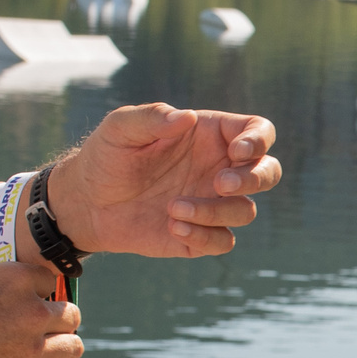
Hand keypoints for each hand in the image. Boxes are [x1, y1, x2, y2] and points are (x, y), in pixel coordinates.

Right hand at [0, 261, 82, 357]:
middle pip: (71, 316)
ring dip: (60, 354)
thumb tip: (13, 302)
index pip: (50, 282)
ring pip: (74, 349)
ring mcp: (32, 350)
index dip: (39, 297)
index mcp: (15, 279)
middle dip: (56, 326)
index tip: (25, 309)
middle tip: (36, 337)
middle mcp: (32, 311)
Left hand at [46, 105, 281, 257]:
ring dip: (216, 211)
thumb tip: (187, 118)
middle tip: (219, 183)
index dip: (259, 140)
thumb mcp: (121, 128)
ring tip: (173, 207)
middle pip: (269, 172)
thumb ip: (152, 117)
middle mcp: (219, 168)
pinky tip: (172, 228)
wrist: (87, 203)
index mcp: (210, 136)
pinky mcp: (201, 235)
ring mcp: (212, 204)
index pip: (258, 132)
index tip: (236, 151)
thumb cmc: (106, 156)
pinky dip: (204, 236)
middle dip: (255, 178)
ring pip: (246, 211)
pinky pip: (224, 241)